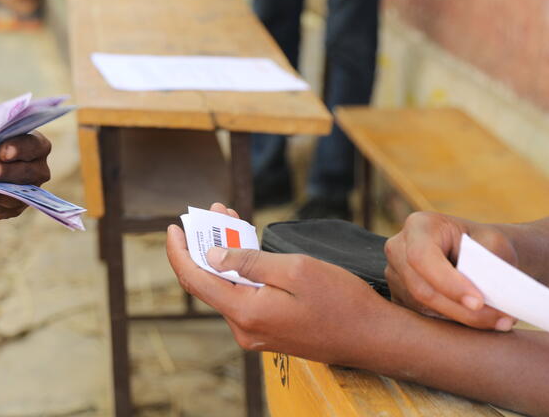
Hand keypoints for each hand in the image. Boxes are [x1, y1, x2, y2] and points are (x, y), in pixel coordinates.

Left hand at [0, 131, 52, 220]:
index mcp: (30, 140)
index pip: (34, 143)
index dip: (20, 148)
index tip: (1, 152)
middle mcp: (36, 165)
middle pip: (31, 171)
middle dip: (8, 172)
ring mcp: (29, 188)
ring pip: (21, 193)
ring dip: (0, 193)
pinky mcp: (17, 206)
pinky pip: (9, 209)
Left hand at [165, 204, 386, 363]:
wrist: (375, 337)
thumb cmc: (341, 301)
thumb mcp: (294, 270)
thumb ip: (248, 262)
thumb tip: (211, 257)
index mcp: (246, 313)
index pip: (194, 279)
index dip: (179, 251)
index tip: (173, 227)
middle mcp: (244, 328)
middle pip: (209, 281)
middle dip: (206, 244)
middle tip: (215, 211)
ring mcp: (256, 333)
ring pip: (227, 287)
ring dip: (225, 255)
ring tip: (230, 220)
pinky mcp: (269, 331)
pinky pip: (244, 296)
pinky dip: (241, 271)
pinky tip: (247, 247)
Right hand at [385, 211, 517, 330]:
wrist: (477, 253)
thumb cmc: (485, 244)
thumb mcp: (495, 243)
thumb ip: (488, 263)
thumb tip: (485, 292)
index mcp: (419, 226)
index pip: (422, 257)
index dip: (448, 283)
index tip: (479, 302)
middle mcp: (398, 249)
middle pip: (421, 289)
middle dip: (461, 310)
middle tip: (501, 320)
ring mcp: (395, 275)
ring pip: (423, 308)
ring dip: (462, 319)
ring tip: (499, 320)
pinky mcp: (401, 297)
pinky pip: (423, 318)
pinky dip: (454, 324)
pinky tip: (478, 319)